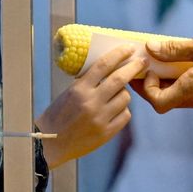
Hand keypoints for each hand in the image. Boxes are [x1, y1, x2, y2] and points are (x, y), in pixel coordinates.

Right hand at [35, 44, 146, 167]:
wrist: (50, 143)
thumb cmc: (58, 115)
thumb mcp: (69, 93)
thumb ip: (88, 82)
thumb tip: (110, 68)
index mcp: (79, 89)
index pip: (103, 65)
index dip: (119, 54)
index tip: (129, 47)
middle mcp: (91, 103)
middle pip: (120, 80)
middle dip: (133, 68)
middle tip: (142, 62)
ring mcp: (100, 119)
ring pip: (125, 98)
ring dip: (124, 93)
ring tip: (116, 95)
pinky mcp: (106, 133)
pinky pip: (125, 116)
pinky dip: (123, 110)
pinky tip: (114, 111)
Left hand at [131, 34, 192, 113]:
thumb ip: (175, 50)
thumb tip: (150, 49)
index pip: (158, 102)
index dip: (146, 89)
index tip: (148, 70)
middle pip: (167, 101)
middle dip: (154, 85)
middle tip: (149, 65)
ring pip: (180, 98)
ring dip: (170, 83)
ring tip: (168, 62)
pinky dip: (184, 84)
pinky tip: (189, 66)